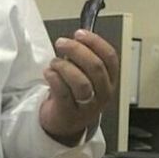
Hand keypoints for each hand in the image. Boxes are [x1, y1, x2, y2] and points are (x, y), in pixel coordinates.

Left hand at [39, 29, 118, 144]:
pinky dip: (54, 78)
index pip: (110, 57)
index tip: (79, 33)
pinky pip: (63, 92)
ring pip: (81, 82)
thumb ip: (83, 57)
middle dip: (77, 50)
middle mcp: (102, 93)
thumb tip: (79, 35)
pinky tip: (48, 73)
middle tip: (61, 42)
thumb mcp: (85, 75)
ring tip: (54, 62)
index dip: (95, 42)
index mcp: (110, 80)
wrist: (64, 124)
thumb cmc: (74, 94)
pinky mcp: (69, 113)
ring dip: (64, 66)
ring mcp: (87, 106)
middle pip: (95, 67)